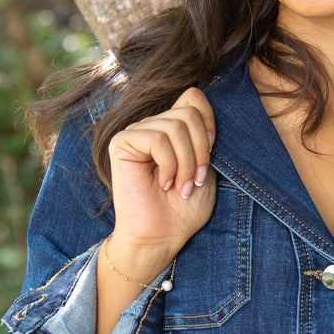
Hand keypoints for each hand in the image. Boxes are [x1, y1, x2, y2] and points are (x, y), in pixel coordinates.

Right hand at [107, 87, 217, 269]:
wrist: (162, 236)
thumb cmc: (184, 208)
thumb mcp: (206, 167)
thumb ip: (205, 137)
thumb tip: (203, 104)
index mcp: (173, 128)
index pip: (194, 97)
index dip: (209, 121)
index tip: (212, 153)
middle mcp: (154, 126)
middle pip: (189, 112)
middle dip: (200, 150)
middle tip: (195, 180)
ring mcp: (137, 132)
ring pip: (175, 126)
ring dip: (186, 162)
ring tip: (180, 187)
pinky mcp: (121, 143)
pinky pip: (157, 139)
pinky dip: (169, 165)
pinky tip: (162, 184)